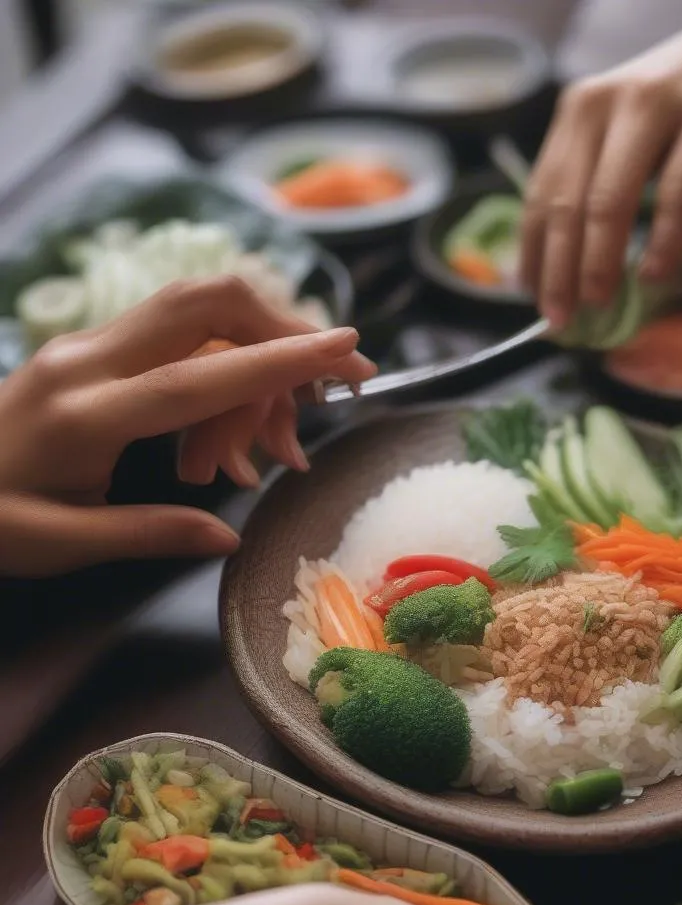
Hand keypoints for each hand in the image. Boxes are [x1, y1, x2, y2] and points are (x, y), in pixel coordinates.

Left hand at [0, 275, 375, 575]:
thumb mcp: (60, 545)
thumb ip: (149, 535)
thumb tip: (228, 538)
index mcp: (86, 414)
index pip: (199, 376)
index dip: (277, 360)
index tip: (343, 347)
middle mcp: (90, 359)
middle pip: (203, 303)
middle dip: (282, 324)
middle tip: (336, 372)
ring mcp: (88, 344)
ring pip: (195, 309)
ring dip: (258, 346)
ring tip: (285, 428)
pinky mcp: (91, 347)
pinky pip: (177, 334)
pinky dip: (226, 362)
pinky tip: (236, 422)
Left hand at [520, 0, 681, 327]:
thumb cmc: (676, 108)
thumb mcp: (621, 132)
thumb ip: (592, 182)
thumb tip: (562, 266)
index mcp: (575, 113)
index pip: (539, 196)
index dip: (534, 255)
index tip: (534, 302)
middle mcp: (602, 105)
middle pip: (567, 205)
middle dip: (559, 271)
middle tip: (561, 319)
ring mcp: (652, 109)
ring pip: (610, 201)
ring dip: (599, 262)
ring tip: (598, 303)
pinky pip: (676, 195)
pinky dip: (663, 242)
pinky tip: (655, 275)